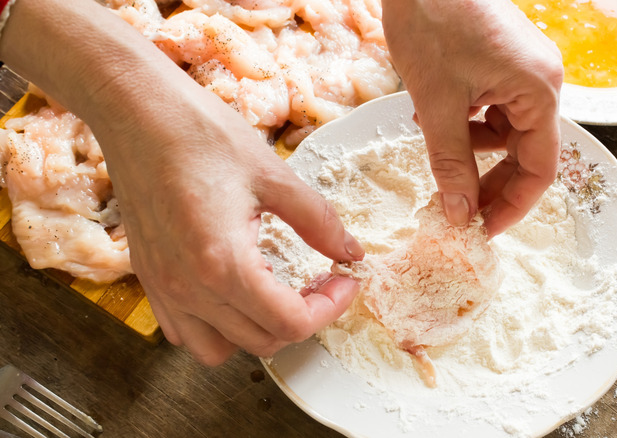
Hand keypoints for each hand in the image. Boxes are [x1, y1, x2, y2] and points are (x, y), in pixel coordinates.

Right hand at [0, 0, 363, 364]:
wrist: (137, 113)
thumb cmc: (201, 134)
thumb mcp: (275, 175)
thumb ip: (319, 222)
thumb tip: (350, 253)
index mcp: (223, 263)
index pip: (290, 323)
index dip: (330, 307)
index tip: (344, 280)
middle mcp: (188, 288)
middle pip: (262, 341)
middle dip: (303, 317)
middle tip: (320, 281)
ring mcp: (163, 288)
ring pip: (220, 349)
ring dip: (258, 330)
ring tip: (278, 292)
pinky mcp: (149, 279)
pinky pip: (185, 331)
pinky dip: (217, 326)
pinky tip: (236, 291)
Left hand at [382, 0, 562, 236]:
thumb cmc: (432, 21)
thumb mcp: (438, 104)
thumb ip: (451, 164)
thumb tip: (460, 214)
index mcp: (539, 91)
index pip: (540, 168)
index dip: (513, 205)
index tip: (483, 230)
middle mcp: (541, 81)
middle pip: (524, 151)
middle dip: (488, 181)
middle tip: (455, 206)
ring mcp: (523, 69)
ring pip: (503, 131)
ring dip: (469, 146)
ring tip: (432, 134)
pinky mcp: (502, 61)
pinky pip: (491, 107)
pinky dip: (465, 119)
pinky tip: (434, 110)